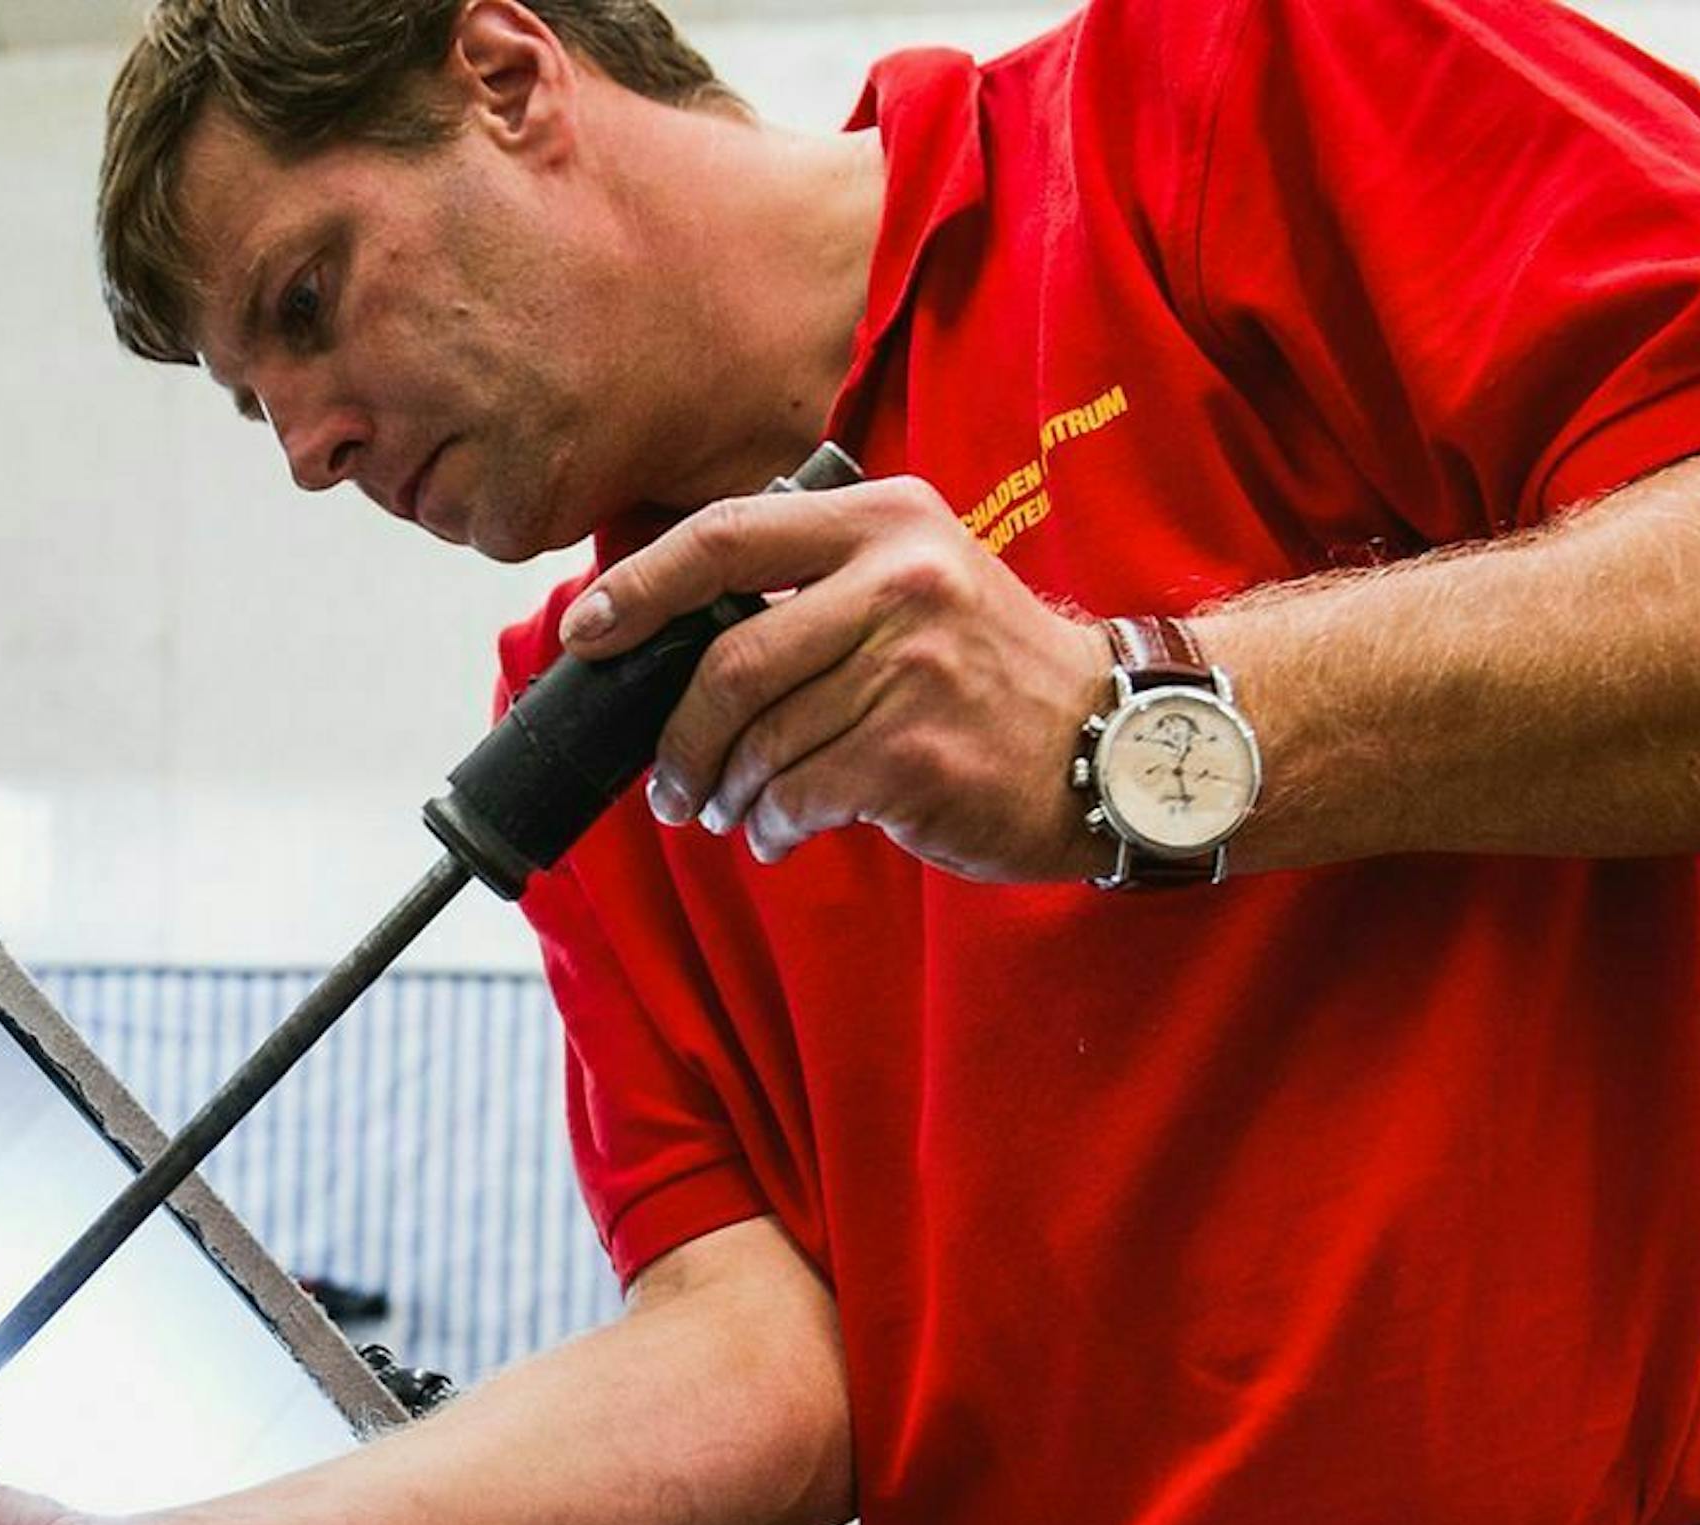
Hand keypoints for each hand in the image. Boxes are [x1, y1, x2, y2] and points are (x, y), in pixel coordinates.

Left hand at [560, 475, 1110, 879]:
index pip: (725, 536)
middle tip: (668, 782)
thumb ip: (813, 584)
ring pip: (758, 741)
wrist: (1112, 739)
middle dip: (677, 736)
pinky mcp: (915, 751)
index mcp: (884, 519)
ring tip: (732, 811)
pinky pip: (796, 795)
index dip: (639, 587)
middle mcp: (898, 578)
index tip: (587, 632)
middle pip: (726, 662)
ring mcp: (910, 666)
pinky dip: (771, 824)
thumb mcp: (918, 577)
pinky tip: (783, 830)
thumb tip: (671, 637)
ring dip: (725, 793)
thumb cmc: (990, 670)